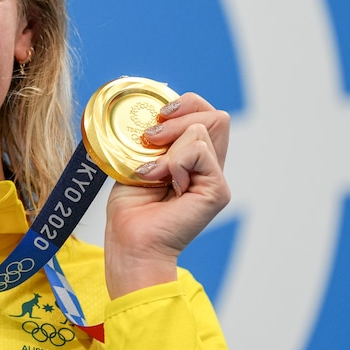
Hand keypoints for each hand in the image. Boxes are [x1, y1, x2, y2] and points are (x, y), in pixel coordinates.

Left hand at [103, 92, 230, 298]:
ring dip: (168, 145)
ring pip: (204, 128)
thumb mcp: (140, 162)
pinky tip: (161, 180)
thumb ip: (157, 141)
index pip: (206, 114)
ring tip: (151, 171)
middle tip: (150, 138)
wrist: (131, 244)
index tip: (157, 117)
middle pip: (216, 115)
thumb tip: (160, 116)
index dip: (185, 105)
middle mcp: (210, 167)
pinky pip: (197, 150)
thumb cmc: (131, 210)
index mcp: (195, 159)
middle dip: (178, 115)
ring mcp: (216, 179)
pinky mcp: (217, 190)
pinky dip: (172, 161)